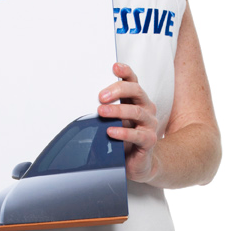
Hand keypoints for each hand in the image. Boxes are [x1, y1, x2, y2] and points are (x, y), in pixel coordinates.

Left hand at [98, 62, 157, 181]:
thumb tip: (82, 101)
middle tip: (101, 96)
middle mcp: (146, 109)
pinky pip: (138, 135)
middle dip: (118, 90)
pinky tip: (111, 132)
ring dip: (117, 110)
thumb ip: (106, 110)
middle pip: (136, 91)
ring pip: (136, 111)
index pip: (133, 81)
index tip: (114, 67)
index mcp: (137, 100)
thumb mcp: (113, 121)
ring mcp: (149, 125)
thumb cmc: (123, 139)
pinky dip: (123, 133)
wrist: (136, 163)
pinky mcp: (149, 141)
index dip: (125, 72)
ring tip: (101, 112)